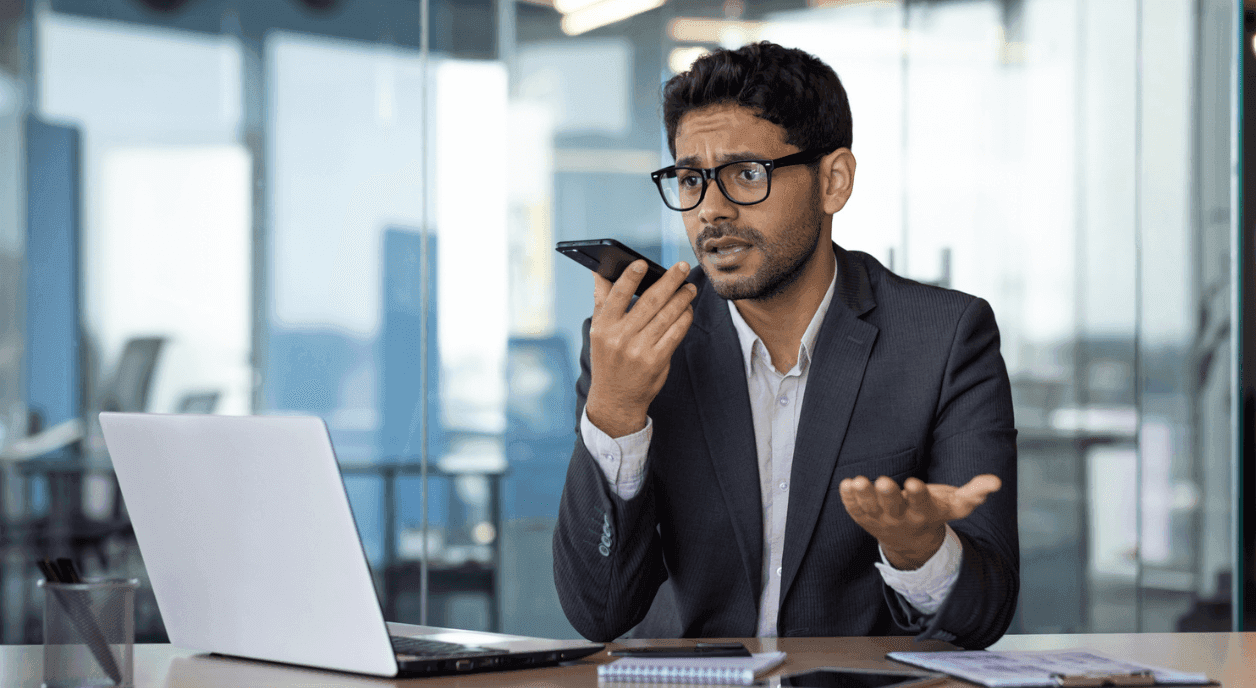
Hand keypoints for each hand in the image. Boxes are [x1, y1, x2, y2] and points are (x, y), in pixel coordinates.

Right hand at [585, 260, 696, 437]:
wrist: (616, 399)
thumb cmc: (608, 359)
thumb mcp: (598, 332)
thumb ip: (602, 301)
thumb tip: (599, 270)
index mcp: (603, 326)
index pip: (618, 295)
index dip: (631, 277)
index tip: (643, 263)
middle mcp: (620, 338)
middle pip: (649, 302)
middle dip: (669, 281)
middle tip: (683, 267)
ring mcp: (639, 351)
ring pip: (666, 316)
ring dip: (682, 298)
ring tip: (690, 288)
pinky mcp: (656, 361)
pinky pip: (675, 334)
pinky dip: (684, 318)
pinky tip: (688, 309)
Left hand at [838, 473, 1000, 569]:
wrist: (911, 542)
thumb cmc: (934, 513)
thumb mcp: (956, 506)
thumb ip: (975, 493)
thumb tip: (996, 481)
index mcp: (924, 514)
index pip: (921, 505)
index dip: (918, 495)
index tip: (914, 483)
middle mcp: (901, 518)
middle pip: (893, 507)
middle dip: (888, 495)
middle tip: (883, 481)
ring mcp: (880, 519)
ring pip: (870, 509)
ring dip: (864, 496)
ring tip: (858, 481)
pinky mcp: (864, 517)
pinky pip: (854, 510)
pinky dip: (848, 499)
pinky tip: (845, 484)